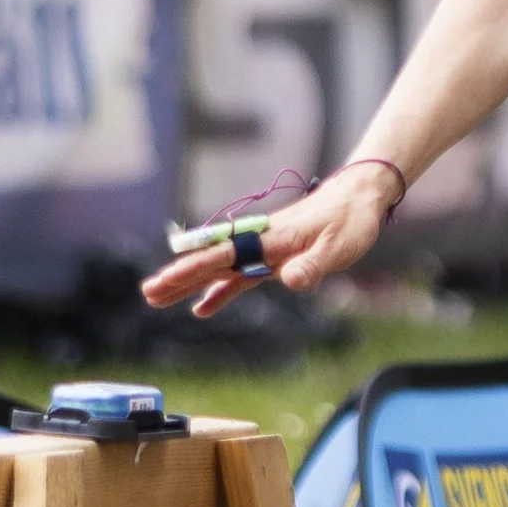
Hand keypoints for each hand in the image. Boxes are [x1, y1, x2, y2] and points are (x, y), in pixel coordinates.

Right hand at [142, 158, 404, 316]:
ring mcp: (264, 250)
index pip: (224, 256)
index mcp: (270, 239)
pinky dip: (219, 292)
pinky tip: (202, 307)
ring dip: (190, 284)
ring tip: (158, 299)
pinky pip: (239, 278)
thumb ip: (312, 265)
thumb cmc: (349, 221)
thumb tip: (290, 281)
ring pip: (219, 270)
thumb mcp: (337, 247)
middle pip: (212, 262)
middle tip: (148, 292)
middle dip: (179, 277)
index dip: (194, 270)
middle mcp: (260, 242)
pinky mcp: (273, 258)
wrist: (359, 198)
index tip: (166, 279)